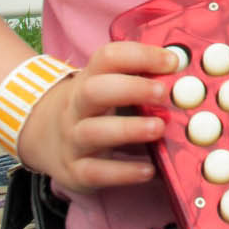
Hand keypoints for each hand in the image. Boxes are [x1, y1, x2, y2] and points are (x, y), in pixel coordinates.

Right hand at [17, 39, 178, 193]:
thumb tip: (183, 78)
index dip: (140, 56)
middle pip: (94, 91)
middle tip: (163, 93)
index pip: (108, 58)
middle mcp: (77, 107)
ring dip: (129, 129)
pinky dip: (123, 172)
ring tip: (159, 128)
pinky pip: (96, 172)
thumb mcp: (108, 87)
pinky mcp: (75, 171)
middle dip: (131, 89)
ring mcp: (73, 139)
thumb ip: (139, 80)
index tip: (172, 62)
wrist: (45, 137)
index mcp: (88, 79)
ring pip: (93, 132)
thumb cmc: (93, 109)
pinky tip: (148, 170)